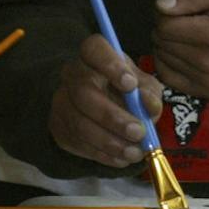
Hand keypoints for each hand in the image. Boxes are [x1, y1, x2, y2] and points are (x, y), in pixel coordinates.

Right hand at [50, 34, 163, 167]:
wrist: (100, 109)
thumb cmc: (127, 91)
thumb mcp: (144, 86)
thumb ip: (149, 93)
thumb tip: (149, 105)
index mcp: (94, 55)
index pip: (93, 49)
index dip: (110, 65)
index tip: (130, 85)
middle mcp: (72, 75)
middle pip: (84, 93)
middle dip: (112, 116)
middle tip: (138, 132)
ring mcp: (62, 102)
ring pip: (79, 123)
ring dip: (110, 142)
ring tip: (134, 153)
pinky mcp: (58, 127)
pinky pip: (78, 143)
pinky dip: (103, 154)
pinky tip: (121, 159)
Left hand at [151, 0, 208, 98]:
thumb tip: (160, 5)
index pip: (164, 25)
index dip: (163, 13)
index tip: (173, 8)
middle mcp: (207, 61)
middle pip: (162, 42)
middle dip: (164, 28)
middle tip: (179, 20)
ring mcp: (207, 79)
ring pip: (163, 59)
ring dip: (166, 45)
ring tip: (183, 36)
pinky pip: (169, 79)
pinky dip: (167, 65)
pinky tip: (178, 54)